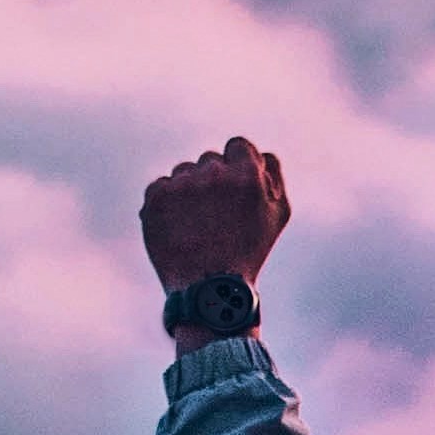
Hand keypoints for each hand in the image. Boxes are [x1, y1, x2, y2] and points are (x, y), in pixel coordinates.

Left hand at [139, 136, 290, 292]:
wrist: (209, 288)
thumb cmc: (248, 252)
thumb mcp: (278, 216)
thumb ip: (274, 176)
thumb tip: (260, 154)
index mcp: (247, 174)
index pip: (237, 145)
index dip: (236, 166)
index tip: (232, 187)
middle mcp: (214, 173)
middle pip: (210, 160)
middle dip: (213, 181)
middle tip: (216, 217)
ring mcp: (183, 184)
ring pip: (184, 172)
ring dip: (189, 191)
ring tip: (197, 226)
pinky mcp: (156, 196)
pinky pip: (161, 186)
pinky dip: (166, 204)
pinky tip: (178, 228)